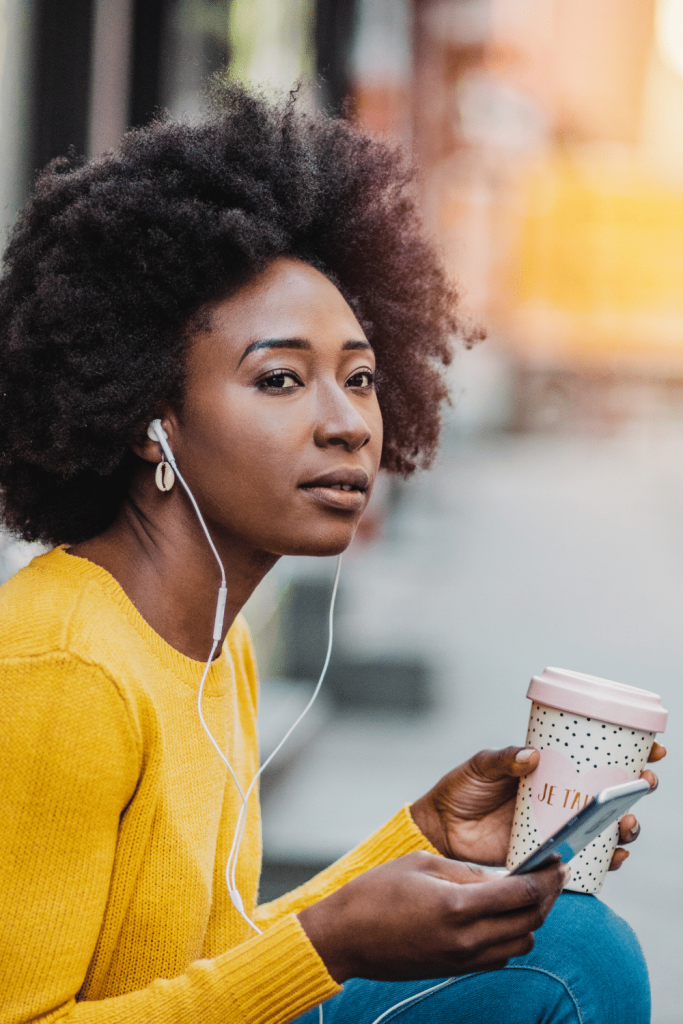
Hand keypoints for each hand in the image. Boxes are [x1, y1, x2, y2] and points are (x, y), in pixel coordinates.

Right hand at [297, 852, 566, 983]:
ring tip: (529, 892)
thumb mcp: (421, 863)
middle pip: (530, 921)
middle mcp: (466, 940)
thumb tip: (503, 875)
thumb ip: (467, 872)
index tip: (556, 860)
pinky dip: (512, 936)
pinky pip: (501, 957)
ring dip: (532, 918)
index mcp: (457, 906)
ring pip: (521, 943)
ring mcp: (462, 960)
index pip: (521, 894)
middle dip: (547, 896)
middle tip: (553, 874)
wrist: (345, 938)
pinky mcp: (455, 970)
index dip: (545, 876)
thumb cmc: (375, 893)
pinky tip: (504, 916)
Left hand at [410, 742, 665, 867]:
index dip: (628, 754)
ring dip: (626, 826)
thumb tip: (531, 755)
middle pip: (610, 794)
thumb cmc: (459, 792)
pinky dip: (607, 861)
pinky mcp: (548, 857)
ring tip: (627, 823)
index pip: (594, 758)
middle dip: (636, 789)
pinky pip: (587, 862)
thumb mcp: (479, 767)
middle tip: (644, 783)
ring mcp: (557, 828)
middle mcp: (558, 799)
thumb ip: (502, 760)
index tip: (652, 749)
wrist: (438, 832)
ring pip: (605, 828)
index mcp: (548, 770)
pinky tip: (615, 857)